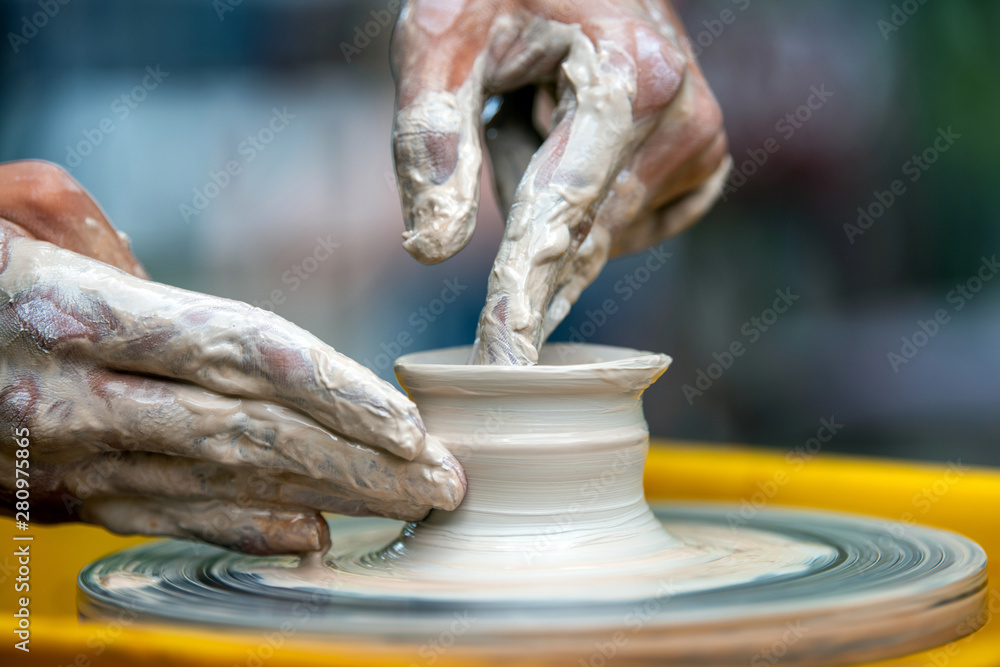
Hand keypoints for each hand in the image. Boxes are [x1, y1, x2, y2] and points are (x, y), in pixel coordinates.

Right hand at [0, 161, 464, 554]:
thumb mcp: (10, 214)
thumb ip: (104, 241)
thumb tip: (163, 292)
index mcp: (77, 315)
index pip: (244, 354)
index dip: (338, 393)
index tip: (412, 423)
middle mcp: (78, 398)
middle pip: (254, 435)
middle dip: (363, 464)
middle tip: (446, 484)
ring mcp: (69, 460)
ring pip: (223, 488)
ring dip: (328, 500)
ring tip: (408, 508)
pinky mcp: (57, 498)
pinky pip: (167, 519)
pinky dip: (246, 529)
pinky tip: (311, 536)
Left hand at [391, 0, 729, 363]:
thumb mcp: (443, 33)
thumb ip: (432, 133)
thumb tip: (433, 252)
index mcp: (631, 79)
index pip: (563, 211)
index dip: (523, 288)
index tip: (503, 361)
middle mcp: (684, 118)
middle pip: (578, 229)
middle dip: (521, 194)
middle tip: (510, 111)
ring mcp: (702, 144)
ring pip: (594, 232)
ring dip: (547, 186)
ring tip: (546, 101)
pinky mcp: (700, 165)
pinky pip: (623, 227)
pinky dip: (583, 199)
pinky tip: (577, 130)